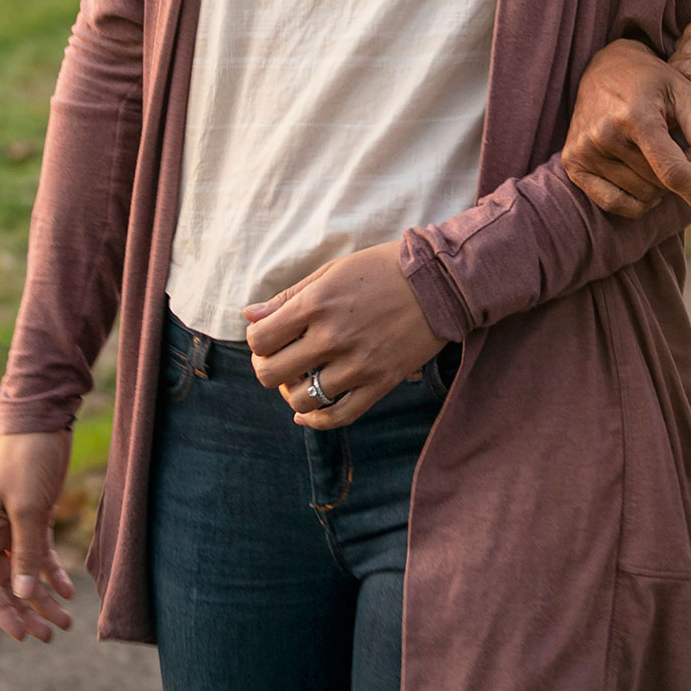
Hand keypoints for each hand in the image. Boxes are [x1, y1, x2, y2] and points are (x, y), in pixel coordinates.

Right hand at [0, 431, 76, 642]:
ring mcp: (12, 526)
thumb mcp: (28, 508)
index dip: (2, 612)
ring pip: (25, 572)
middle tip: (49, 635)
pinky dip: (52, 572)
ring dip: (42, 597)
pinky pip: (39, 554)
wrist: (44, 419)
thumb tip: (21, 593)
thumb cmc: (29, 459)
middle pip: (6, 584)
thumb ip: (25, 552)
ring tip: (64, 622)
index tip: (22, 635)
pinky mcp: (33, 516)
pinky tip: (67, 590)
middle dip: (26, 611)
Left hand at [243, 244, 443, 428]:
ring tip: (302, 377)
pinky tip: (308, 413)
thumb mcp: (334, 271)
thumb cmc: (384, 269)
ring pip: (301, 400)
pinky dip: (316, 421)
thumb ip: (289, 296)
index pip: (259, 339)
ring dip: (292, 392)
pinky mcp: (379, 383)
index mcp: (317, 304)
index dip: (256, 341)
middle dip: (268, 367)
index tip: (269, 336)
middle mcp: (332, 337)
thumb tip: (248, 315)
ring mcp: (357, 364)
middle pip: (271, 374)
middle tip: (282, 357)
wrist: (441, 282)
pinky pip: (338, 416)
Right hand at [563, 36, 690, 221]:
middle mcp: (605, 135)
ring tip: (656, 152)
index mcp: (636, 116)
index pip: (672, 171)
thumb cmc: (652, 80)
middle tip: (678, 145)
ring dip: (658, 184)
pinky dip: (635, 198)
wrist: (605, 67)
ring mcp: (584, 151)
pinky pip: (614, 204)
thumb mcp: (684, 91)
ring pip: (640, 197)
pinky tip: (639, 173)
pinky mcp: (572, 163)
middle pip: (660, 185)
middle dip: (680, 174)